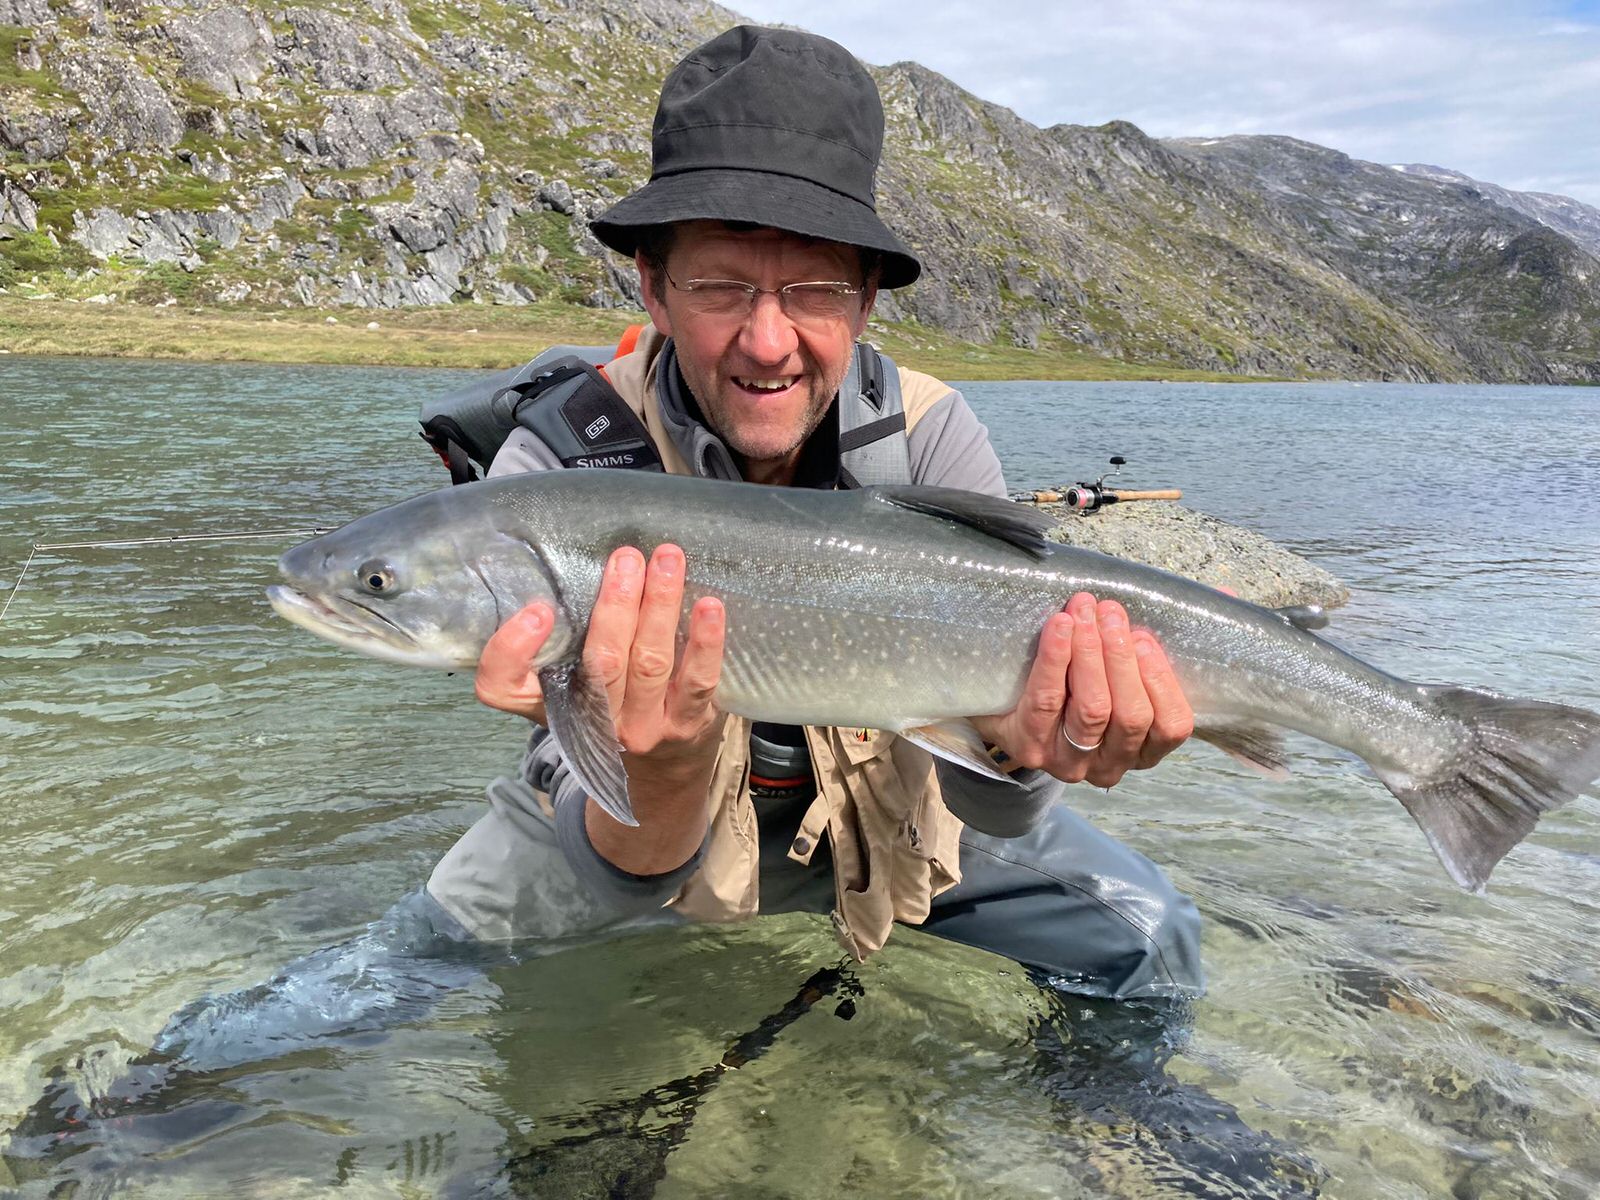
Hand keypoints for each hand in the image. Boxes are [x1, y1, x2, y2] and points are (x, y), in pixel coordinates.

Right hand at [475, 544, 726, 871]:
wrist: (660, 779)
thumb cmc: (609, 714)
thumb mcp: (567, 690)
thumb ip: (557, 644)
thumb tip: (570, 572)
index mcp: (552, 705)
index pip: (504, 688)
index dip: (510, 650)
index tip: (535, 609)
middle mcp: (595, 722)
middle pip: (600, 664)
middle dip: (615, 605)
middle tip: (626, 557)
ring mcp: (644, 727)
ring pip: (650, 663)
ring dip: (661, 606)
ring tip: (668, 560)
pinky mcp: (688, 725)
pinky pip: (698, 681)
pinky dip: (705, 642)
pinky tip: (710, 606)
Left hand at [971, 592, 1193, 787]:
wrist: (1006, 700)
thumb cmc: (1080, 676)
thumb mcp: (1129, 662)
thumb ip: (1176, 634)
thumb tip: (1226, 594)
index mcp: (1145, 749)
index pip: (1172, 726)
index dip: (1162, 680)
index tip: (1146, 636)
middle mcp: (1111, 764)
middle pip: (1130, 715)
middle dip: (1122, 657)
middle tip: (1110, 612)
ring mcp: (1068, 762)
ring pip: (1092, 709)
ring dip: (1091, 653)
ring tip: (1084, 612)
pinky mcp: (1029, 747)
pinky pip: (1047, 701)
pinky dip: (1056, 659)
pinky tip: (1060, 626)